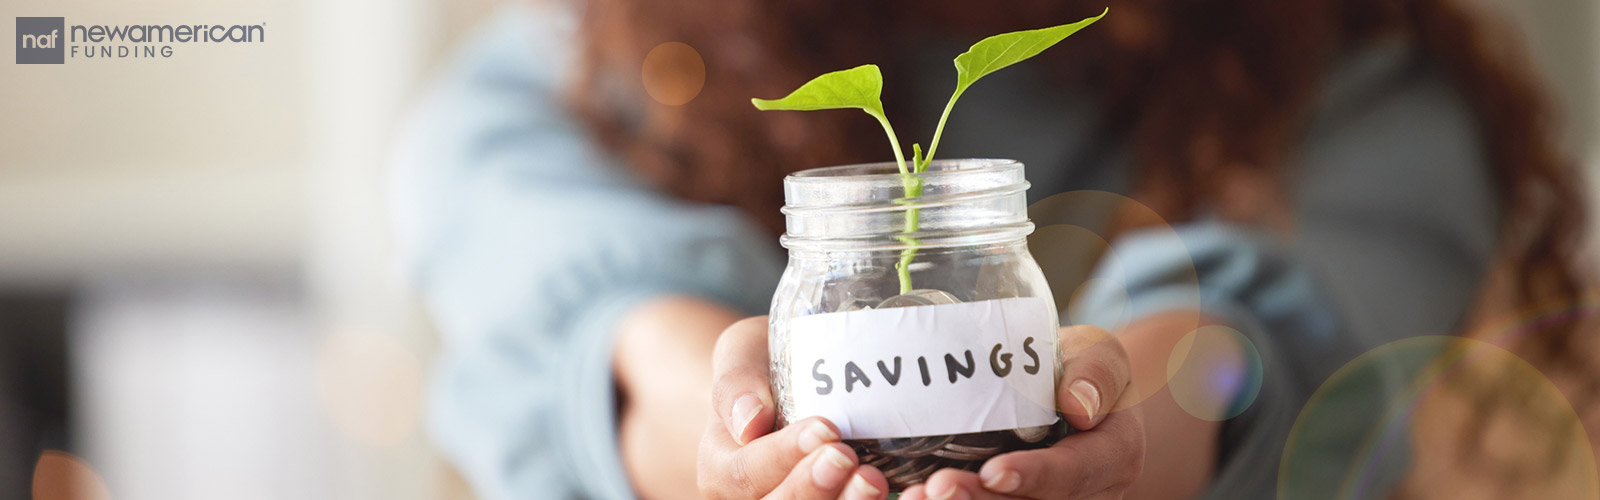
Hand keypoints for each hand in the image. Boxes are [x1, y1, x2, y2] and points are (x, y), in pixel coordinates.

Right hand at [697, 317, 889, 499]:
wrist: (792, 386)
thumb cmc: (766, 367)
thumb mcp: (741, 354)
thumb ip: (736, 382)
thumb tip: (750, 420)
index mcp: (721, 473)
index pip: (746, 476)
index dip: (783, 459)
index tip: (824, 429)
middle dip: (815, 492)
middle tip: (849, 457)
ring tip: (877, 482)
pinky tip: (923, 494)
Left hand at [900, 325, 1144, 499]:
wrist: (1075, 395)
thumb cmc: (1083, 370)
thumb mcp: (1101, 355)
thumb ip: (1097, 373)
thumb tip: (1079, 405)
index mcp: (1114, 456)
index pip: (1075, 474)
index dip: (1034, 478)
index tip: (992, 472)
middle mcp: (1089, 493)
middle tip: (937, 488)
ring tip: (918, 496)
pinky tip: (912, 496)